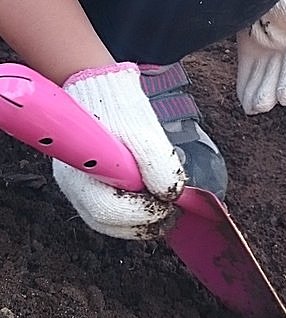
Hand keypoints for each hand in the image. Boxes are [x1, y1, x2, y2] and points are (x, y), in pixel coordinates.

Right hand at [53, 62, 185, 239]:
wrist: (99, 89)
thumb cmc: (116, 107)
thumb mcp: (144, 131)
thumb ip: (159, 164)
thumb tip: (170, 194)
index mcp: (82, 170)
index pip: (108, 210)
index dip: (142, 214)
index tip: (169, 205)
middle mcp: (76, 185)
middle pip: (108, 222)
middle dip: (144, 223)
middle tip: (172, 213)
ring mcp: (82, 188)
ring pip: (110, 222)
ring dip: (142, 221)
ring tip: (168, 210)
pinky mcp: (93, 187)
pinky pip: (113, 212)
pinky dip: (135, 213)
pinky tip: (154, 203)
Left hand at [236, 0, 285, 114]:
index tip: (285, 98)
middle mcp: (285, 44)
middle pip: (277, 73)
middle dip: (269, 91)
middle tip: (262, 107)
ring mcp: (266, 46)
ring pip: (261, 75)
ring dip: (256, 92)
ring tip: (250, 109)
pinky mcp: (249, 46)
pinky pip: (247, 69)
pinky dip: (245, 85)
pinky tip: (243, 101)